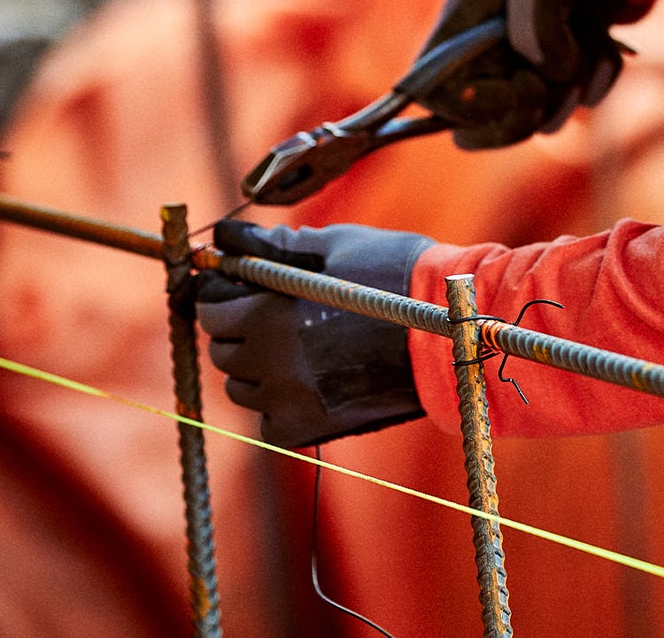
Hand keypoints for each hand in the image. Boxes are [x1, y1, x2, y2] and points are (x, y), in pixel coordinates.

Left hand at [196, 219, 430, 447]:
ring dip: (254, 365)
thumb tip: (227, 235)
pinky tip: (308, 375)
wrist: (451, 330)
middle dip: (237, 326)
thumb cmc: (396, 274)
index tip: (234, 284)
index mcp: (271, 315)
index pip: (212, 309)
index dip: (220, 292)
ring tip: (294, 341)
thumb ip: (273, 246)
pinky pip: (269, 418)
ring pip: (242, 387)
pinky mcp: (311, 428)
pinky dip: (278, 400)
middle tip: (269, 309)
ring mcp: (291, 401)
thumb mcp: (335, 246)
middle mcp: (272, 364)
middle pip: (223, 349)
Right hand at [417, 0, 644, 148]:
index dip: (474, 108)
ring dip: (573, 89)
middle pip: (483, 126)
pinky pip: (577, 102)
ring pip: (537, 119)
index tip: (523, 83)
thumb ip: (536, 22)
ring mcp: (524, 61)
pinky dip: (598, 76)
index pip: (435, 94)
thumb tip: (550, 74)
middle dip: (531, 110)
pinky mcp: (561, 66)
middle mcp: (486, 50)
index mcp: (462, 23)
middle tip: (562, 76)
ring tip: (589, 39)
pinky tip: (603, 37)